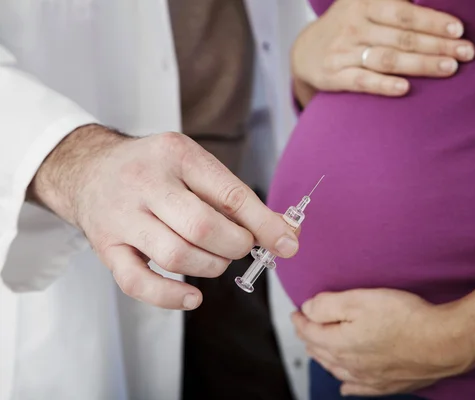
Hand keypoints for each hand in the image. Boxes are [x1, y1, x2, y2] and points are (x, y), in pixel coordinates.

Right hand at [29, 124, 298, 309]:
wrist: (88, 169)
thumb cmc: (154, 169)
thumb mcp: (195, 166)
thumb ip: (238, 199)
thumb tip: (287, 233)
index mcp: (177, 155)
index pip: (229, 194)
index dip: (264, 224)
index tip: (286, 244)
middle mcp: (145, 182)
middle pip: (202, 227)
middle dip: (235, 246)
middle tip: (240, 247)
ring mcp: (122, 216)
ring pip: (176, 255)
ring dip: (211, 267)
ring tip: (217, 260)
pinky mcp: (106, 246)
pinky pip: (137, 282)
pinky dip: (170, 296)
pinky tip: (193, 297)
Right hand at [292, 0, 474, 105]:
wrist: (305, 51)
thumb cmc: (350, 25)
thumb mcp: (366, 2)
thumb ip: (394, 2)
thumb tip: (435, 1)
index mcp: (365, 3)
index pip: (404, 12)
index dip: (432, 20)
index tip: (459, 29)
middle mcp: (354, 25)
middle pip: (402, 36)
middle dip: (437, 44)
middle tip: (467, 52)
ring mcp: (344, 52)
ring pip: (387, 58)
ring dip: (420, 64)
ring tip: (449, 68)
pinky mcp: (335, 76)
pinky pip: (362, 81)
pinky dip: (383, 85)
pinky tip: (405, 88)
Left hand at [292, 289, 473, 395]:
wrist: (444, 342)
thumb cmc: (405, 318)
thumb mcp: (360, 299)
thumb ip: (328, 304)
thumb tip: (308, 310)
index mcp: (339, 343)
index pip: (309, 332)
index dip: (300, 320)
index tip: (296, 312)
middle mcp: (350, 365)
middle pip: (319, 351)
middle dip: (309, 336)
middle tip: (305, 325)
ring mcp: (368, 378)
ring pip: (336, 369)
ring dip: (323, 357)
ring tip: (318, 347)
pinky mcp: (387, 384)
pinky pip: (358, 388)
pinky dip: (347, 384)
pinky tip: (345, 385)